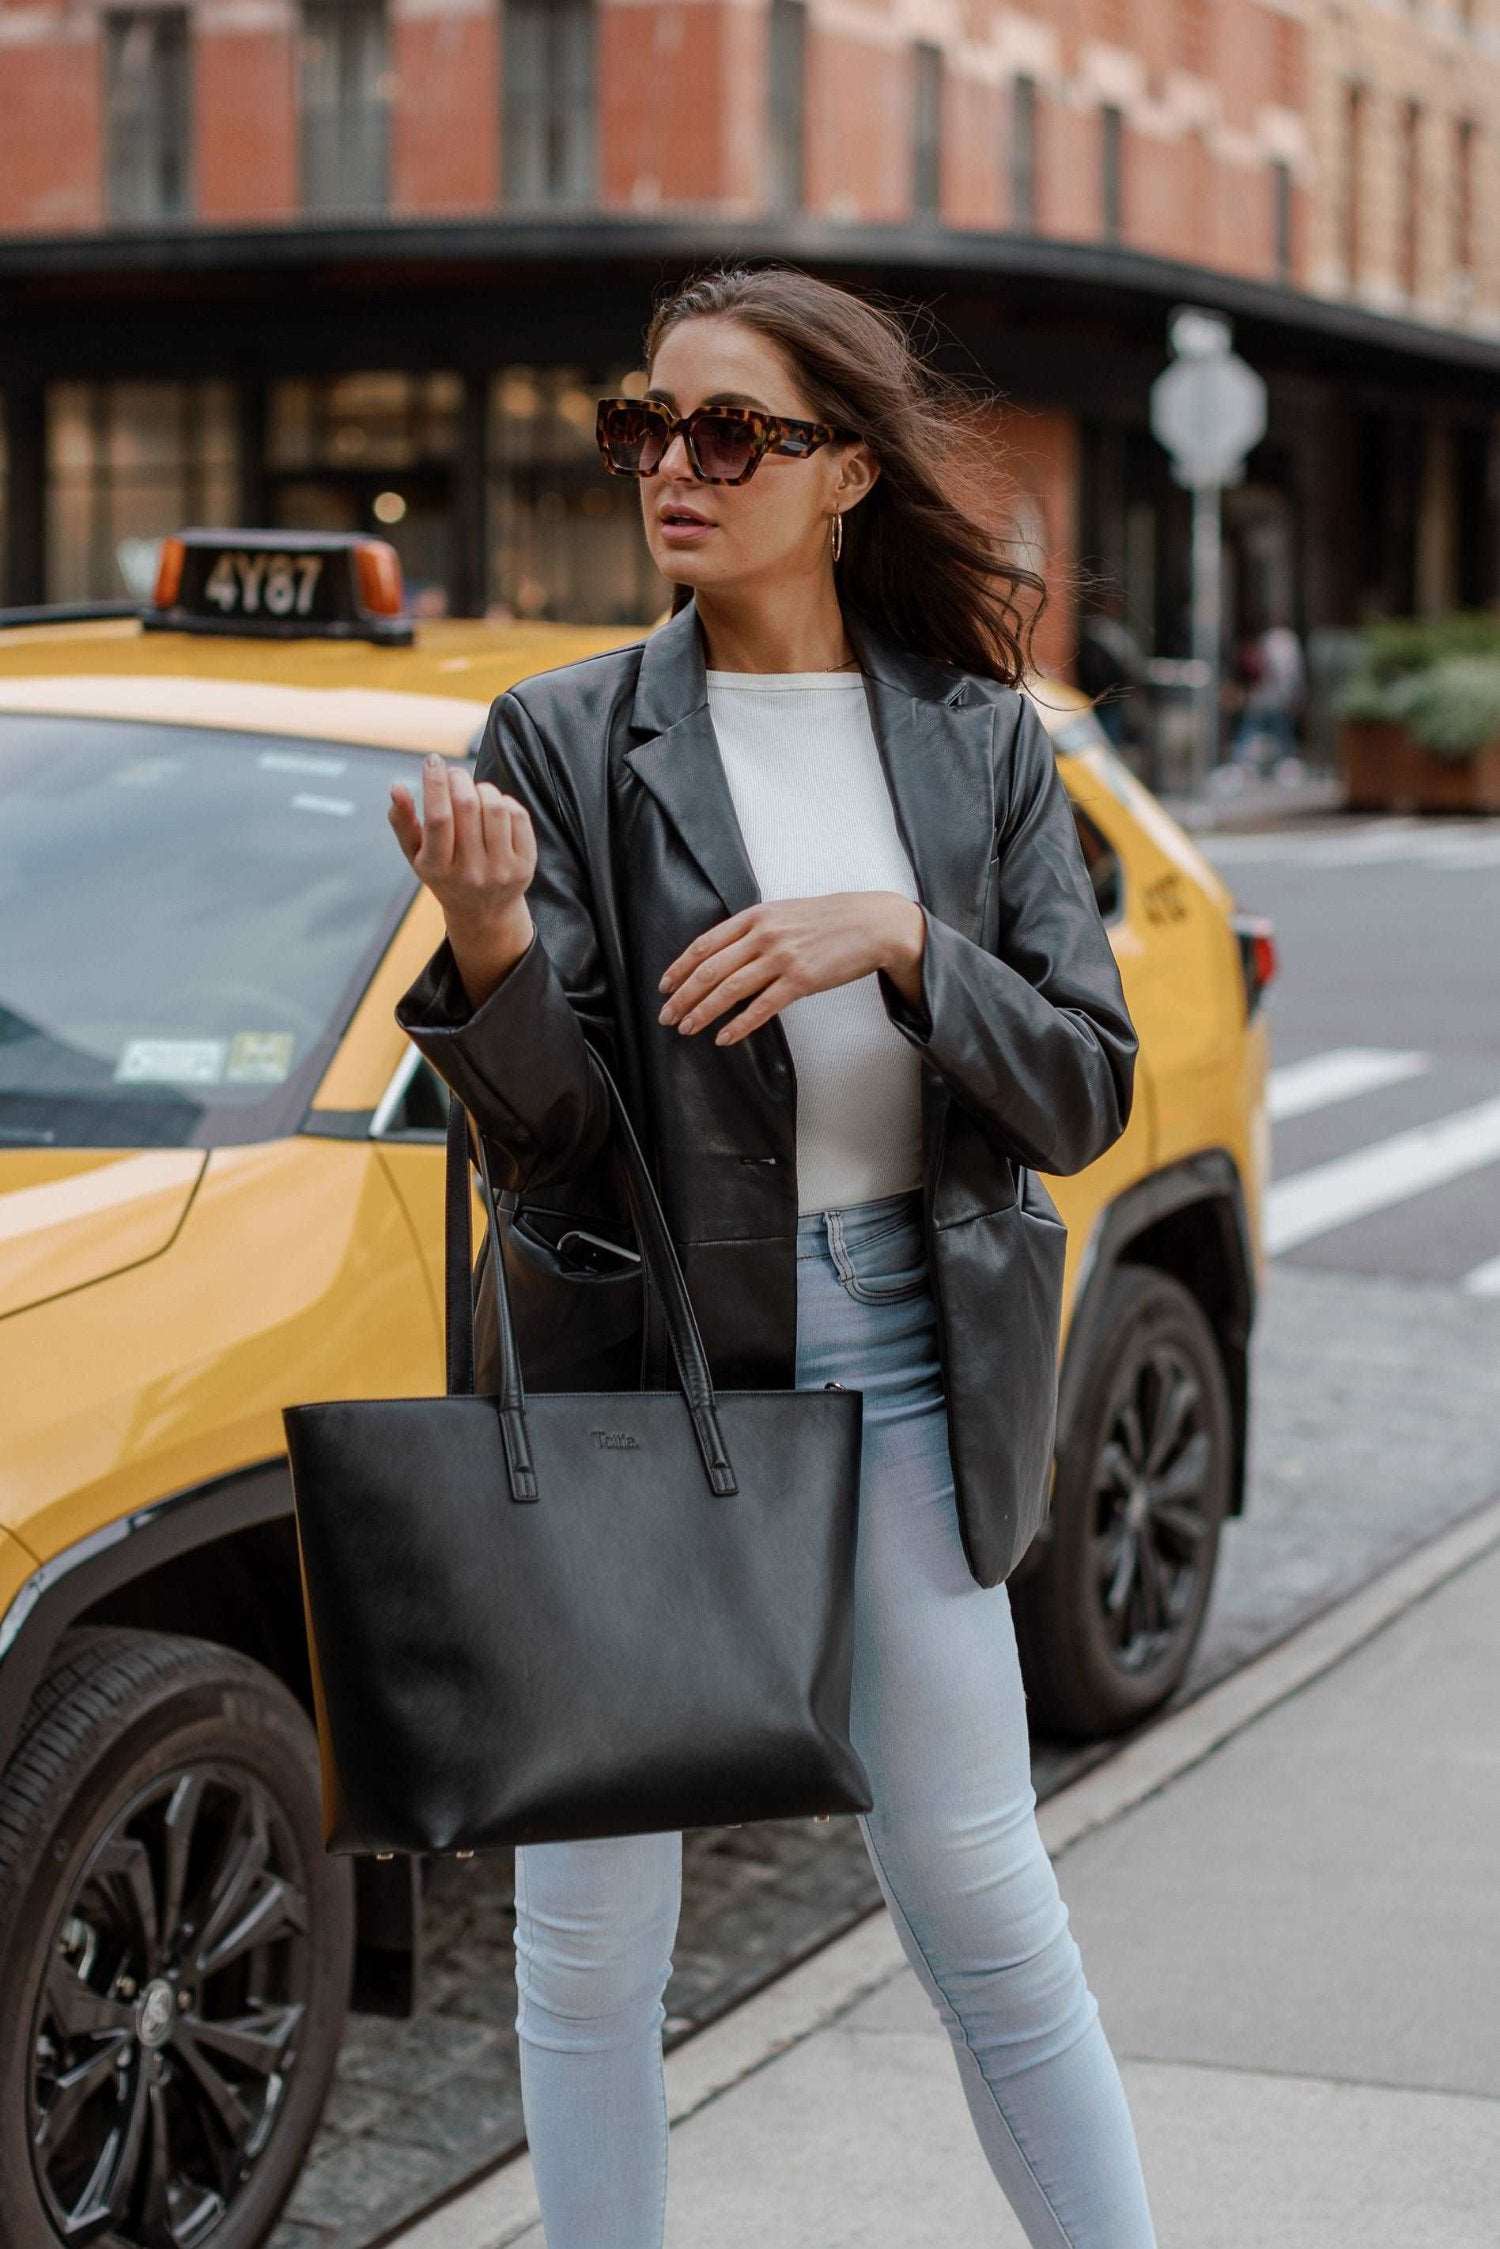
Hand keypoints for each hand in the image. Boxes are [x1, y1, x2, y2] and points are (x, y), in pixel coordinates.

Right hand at [389, 754, 536, 1008]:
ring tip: (474, 792)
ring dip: (482, 788)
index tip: (432, 760)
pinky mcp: (525, 866)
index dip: (435, 783)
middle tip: (454, 773)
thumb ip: (402, 822)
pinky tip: (493, 807)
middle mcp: (470, 873)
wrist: (483, 912)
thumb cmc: (444, 873)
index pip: (438, 818)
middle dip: (459, 779)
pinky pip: (518, 816)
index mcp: (437, 869)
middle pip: (467, 807)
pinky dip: (504, 801)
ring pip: (494, 807)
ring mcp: (501, 871)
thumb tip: (396, 787)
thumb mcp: (416, 855)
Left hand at [657, 893, 924, 1046]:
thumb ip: (756, 928)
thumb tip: (727, 951)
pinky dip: (739, 1025)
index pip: (705, 944)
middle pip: (710, 969)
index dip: (680, 967)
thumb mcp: (785, 912)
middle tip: (667, 1016)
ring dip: (703, 1012)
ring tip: (687, 1028)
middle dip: (683, 996)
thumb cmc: (831, 919)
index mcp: (756, 916)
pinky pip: (762, 1008)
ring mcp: (782, 957)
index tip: (665, 987)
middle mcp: (763, 935)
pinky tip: (724, 1037)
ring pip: (729, 990)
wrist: (873, 924)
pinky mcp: (801, 980)